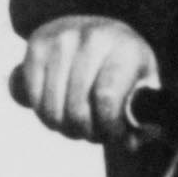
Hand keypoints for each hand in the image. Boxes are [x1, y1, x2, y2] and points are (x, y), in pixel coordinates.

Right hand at [15, 16, 159, 142]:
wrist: (100, 33)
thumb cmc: (124, 67)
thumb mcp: (144, 86)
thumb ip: (142, 116)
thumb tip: (130, 143)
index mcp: (126, 49)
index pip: (106, 100)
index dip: (107, 127)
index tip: (113, 135)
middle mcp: (93, 38)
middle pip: (76, 110)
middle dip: (84, 132)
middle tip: (93, 132)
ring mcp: (61, 40)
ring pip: (52, 109)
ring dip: (63, 126)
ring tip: (76, 122)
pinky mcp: (37, 45)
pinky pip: (33, 98)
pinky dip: (43, 112)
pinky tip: (57, 108)